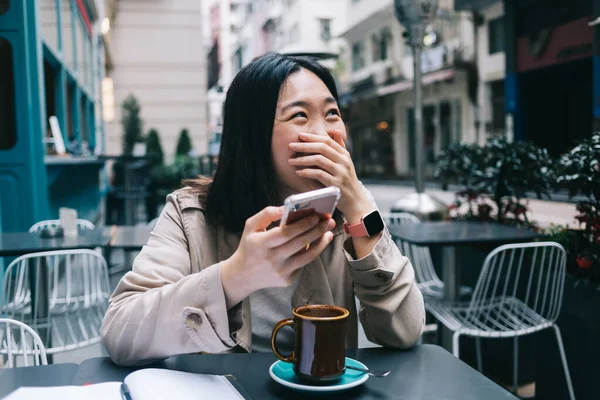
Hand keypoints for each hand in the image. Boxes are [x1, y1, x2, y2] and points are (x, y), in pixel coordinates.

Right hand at [220, 206, 335, 308]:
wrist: (243, 275)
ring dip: (321, 243)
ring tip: (328, 232)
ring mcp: (281, 271)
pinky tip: (317, 243)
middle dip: (317, 230)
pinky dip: (312, 253)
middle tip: (328, 221)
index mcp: (261, 244)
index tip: (315, 216)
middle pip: (300, 243)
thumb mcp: (251, 226)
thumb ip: (267, 214)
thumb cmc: (250, 246)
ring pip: (307, 256)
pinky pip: (304, 264)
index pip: (286, 233)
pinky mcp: (287, 280)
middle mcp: (272, 259)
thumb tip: (285, 208)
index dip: (302, 224)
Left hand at [287, 131, 371, 222]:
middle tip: (291, 146)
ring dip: (302, 159)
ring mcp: (341, 172)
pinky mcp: (336, 184)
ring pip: (319, 160)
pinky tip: (298, 172)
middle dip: (304, 146)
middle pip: (322, 148)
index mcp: (345, 154)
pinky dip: (307, 172)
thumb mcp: (345, 163)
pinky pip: (319, 174)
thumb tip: (336, 131)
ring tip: (291, 161)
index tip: (300, 135)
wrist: (356, 201)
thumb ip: (340, 147)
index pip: (327, 141)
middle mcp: (344, 161)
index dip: (313, 137)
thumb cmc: (347, 181)